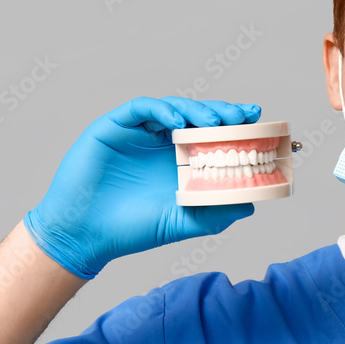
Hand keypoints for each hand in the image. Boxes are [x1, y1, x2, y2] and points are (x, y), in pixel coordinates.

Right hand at [24, 96, 261, 279]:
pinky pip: (141, 108)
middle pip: (198, 116)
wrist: (86, 236)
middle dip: (223, 112)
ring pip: (174, 107)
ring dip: (197, 110)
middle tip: (243, 116)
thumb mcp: (184, 222)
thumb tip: (251, 204)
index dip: (235, 125)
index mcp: (181, 161)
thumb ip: (216, 213)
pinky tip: (178, 121)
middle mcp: (162, 143)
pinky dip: (163, 109)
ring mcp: (139, 133)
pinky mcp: (114, 127)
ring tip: (215, 122)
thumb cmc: (132, 230)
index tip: (258, 121)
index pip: (213, 135)